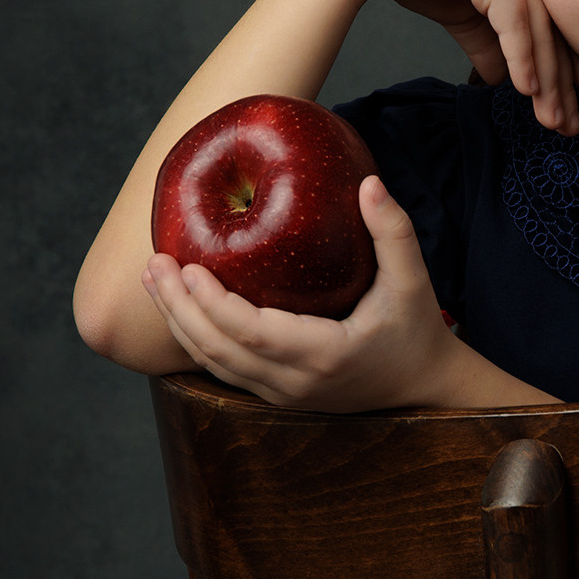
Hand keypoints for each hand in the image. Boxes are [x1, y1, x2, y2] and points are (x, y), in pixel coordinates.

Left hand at [140, 176, 465, 411]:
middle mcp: (297, 383)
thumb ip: (393, 231)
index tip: (187, 267)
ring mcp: (284, 395)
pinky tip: (180, 307)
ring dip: (179, 324)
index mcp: (326, 356)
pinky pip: (225, 369)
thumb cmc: (417, 329)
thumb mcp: (412, 281)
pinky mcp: (277, 395)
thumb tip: (369, 183)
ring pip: (214, 365)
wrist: (423, 385)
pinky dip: (197, 338)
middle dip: (179, 309)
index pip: (253, 334)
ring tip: (156, 281)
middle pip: (218, 351)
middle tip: (154, 265)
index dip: (213, 304)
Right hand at [366, 0, 578, 133]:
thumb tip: (501, 80)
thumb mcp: (463, 18)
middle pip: (554, 34)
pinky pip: (515, 24)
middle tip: (571, 127)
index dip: (568, 70)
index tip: (576, 107)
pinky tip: (526, 90)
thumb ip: (487, 45)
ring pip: (539, 32)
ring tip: (552, 120)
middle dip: (564, 85)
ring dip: (547, 82)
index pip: (553, 28)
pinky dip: (522, 59)